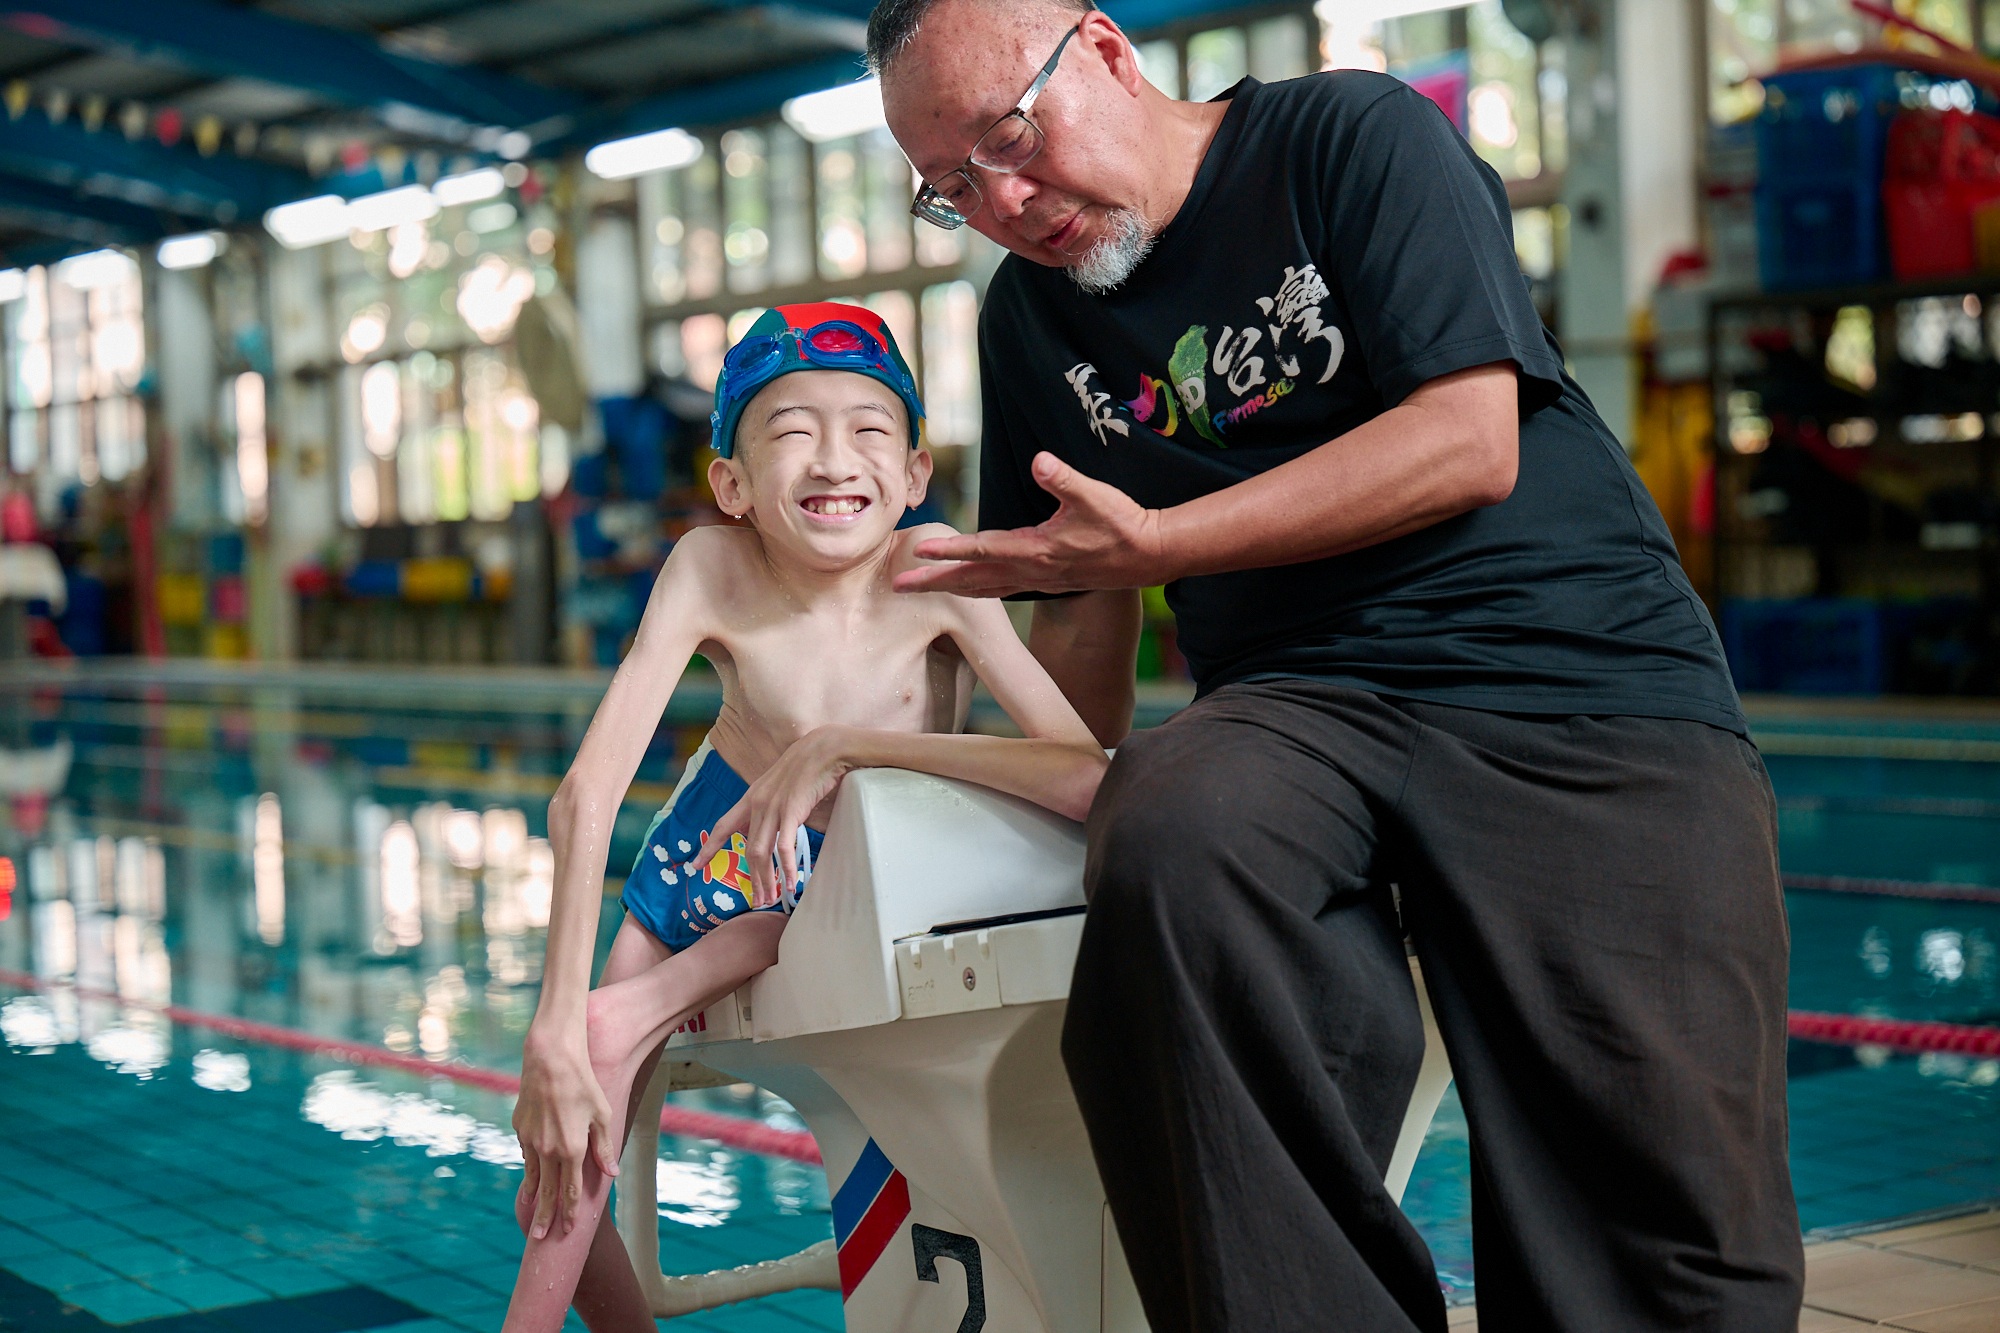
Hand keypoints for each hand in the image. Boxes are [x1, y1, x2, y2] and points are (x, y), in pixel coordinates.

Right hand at [512, 1027, 618, 1238]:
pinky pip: (527, 1154)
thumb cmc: (583, 1084)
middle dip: (545, 1216)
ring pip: (533, 1175)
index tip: (568, 1230)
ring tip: (531, 1212)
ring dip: (533, 1196)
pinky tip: (531, 1175)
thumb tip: (611, 1174)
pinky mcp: (519, 1129)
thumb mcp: (603, 1116)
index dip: (570, 1212)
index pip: (571, 1190)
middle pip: (547, 1191)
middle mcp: (548, 1150)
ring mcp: (530, 1140)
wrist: (550, 1060)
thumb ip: (604, 1148)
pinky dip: (530, 1168)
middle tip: (539, 1237)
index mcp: (572, 1149)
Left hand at [693, 727, 852, 908]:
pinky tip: (790, 883)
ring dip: (765, 878)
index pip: (725, 826)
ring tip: (770, 898)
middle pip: (747, 849)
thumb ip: (773, 802)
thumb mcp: (781, 783)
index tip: (695, 865)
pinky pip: (784, 846)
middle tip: (757, 900)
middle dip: (752, 878)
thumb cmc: (808, 764)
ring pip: (761, 852)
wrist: (825, 748)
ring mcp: (774, 808)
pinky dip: (786, 867)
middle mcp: (758, 804)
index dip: (709, 847)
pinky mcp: (792, 812)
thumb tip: (774, 820)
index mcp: (752, 797)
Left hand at [891, 452, 1168, 596]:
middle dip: (934, 583)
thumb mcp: (1094, 495)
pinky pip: (1001, 589)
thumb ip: (1064, 479)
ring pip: (985, 588)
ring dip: (951, 588)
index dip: (951, 550)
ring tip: (921, 589)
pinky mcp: (1048, 580)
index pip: (984, 549)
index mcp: (1037, 550)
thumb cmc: (1122, 522)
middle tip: (898, 586)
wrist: (1150, 554)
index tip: (921, 551)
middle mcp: (1032, 570)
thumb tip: (1040, 461)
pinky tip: (969, 587)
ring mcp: (1039, 579)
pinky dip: (978, 589)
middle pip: (973, 579)